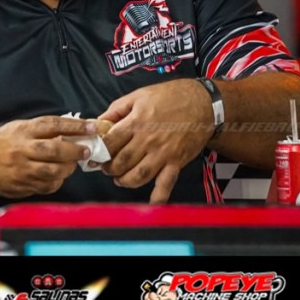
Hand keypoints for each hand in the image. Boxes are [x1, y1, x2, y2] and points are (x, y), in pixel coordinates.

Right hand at [0, 116, 94, 198]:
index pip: (53, 126)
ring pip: (52, 171)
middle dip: (74, 151)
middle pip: (54, 150)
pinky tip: (58, 175)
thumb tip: (71, 130)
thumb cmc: (3, 143)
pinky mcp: (22, 185)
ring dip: (68, 168)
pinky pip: (46, 186)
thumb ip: (43, 129)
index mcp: (23, 131)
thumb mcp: (19, 127)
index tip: (90, 128)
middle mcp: (22, 149)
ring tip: (72, 164)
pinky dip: (57, 181)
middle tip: (86, 151)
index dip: (75, 126)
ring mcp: (21, 170)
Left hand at [97, 79, 214, 202]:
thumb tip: (99, 121)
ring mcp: (163, 153)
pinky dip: (158, 197)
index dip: (100, 150)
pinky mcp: (176, 162)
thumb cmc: (170, 96)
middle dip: (110, 168)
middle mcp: (148, 140)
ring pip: (139, 175)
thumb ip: (117, 108)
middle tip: (107, 167)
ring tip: (119, 179)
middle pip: (122, 162)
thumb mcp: (139, 95)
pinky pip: (166, 184)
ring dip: (125, 181)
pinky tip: (151, 204)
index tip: (96, 153)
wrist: (202, 103)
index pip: (111, 142)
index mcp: (136, 122)